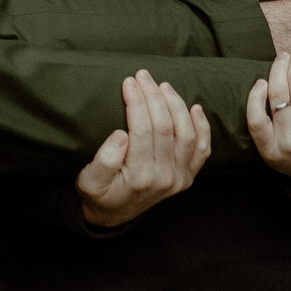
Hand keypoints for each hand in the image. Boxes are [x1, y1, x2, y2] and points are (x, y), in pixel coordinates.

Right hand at [77, 69, 208, 227]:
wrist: (114, 215)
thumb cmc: (99, 193)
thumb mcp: (88, 181)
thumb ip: (103, 161)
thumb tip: (120, 135)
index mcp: (140, 177)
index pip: (142, 130)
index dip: (137, 102)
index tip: (128, 81)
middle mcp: (165, 178)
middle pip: (166, 128)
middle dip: (154, 96)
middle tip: (143, 75)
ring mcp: (180, 178)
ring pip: (187, 134)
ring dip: (176, 105)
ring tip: (162, 85)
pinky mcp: (188, 176)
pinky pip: (202, 149)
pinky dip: (202, 127)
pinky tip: (195, 107)